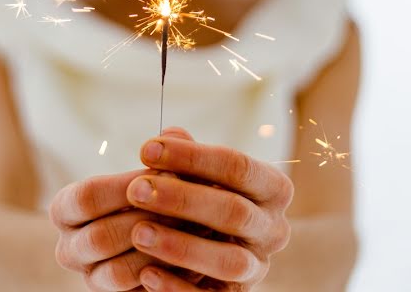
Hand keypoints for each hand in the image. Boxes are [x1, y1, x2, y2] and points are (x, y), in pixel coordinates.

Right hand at [49, 129, 205, 290]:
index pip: (86, 197)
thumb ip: (167, 153)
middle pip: (99, 237)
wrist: (167, 238)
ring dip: (158, 252)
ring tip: (194, 235)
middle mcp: (69, 247)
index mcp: (66, 208)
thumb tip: (175, 134)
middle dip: (147, 222)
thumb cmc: (159, 196)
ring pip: (116, 272)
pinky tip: (193, 260)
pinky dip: (164, 277)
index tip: (167, 175)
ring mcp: (89, 277)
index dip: (125, 187)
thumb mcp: (160, 171)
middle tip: (187, 210)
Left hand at [125, 128, 294, 290]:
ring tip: (138, 232)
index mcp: (274, 189)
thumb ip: (189, 156)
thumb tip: (171, 134)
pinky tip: (146, 273)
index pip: (238, 167)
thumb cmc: (208, 198)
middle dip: (181, 200)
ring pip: (230, 261)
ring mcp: (258, 268)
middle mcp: (274, 230)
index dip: (192, 156)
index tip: (146, 149)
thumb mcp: (204, 174)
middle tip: (136, 189)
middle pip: (234, 212)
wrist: (222, 249)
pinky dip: (178, 287)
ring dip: (181, 246)